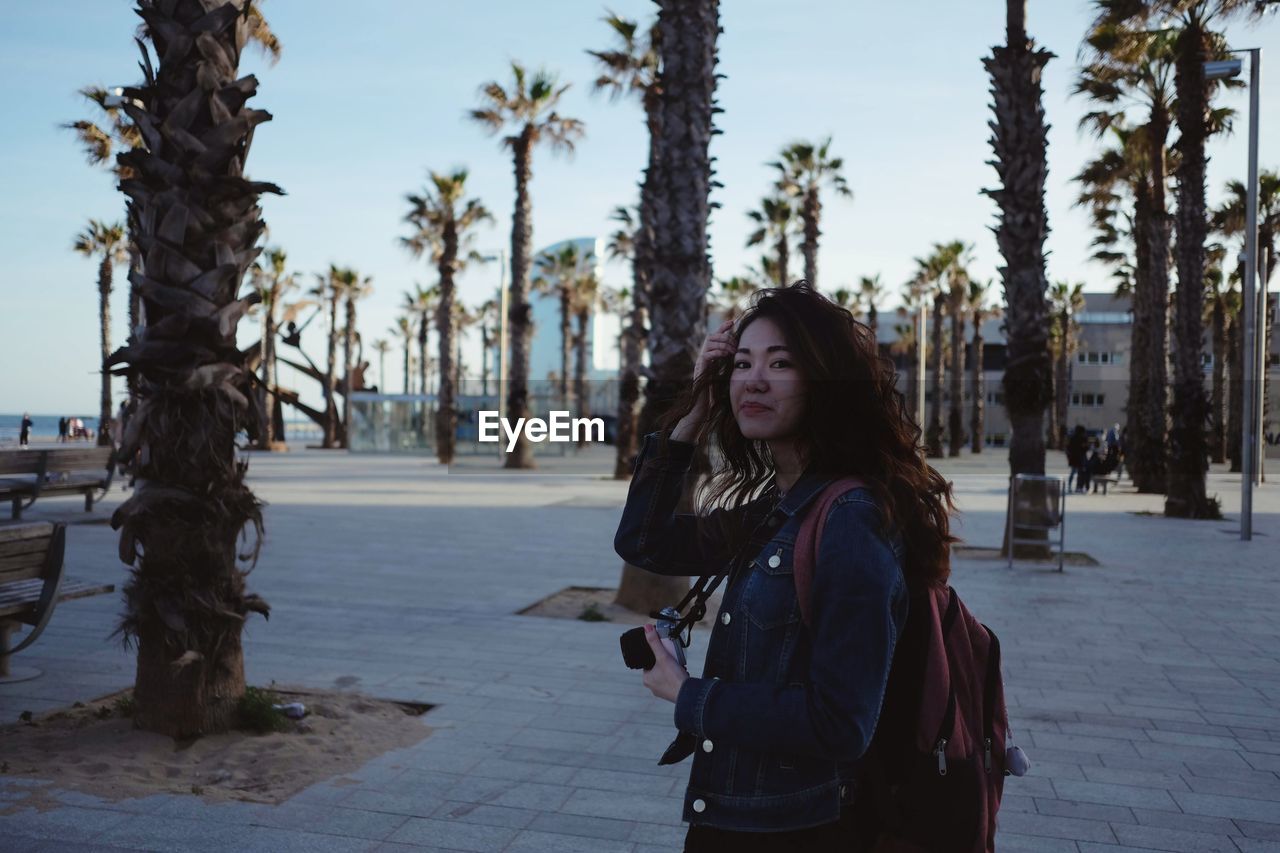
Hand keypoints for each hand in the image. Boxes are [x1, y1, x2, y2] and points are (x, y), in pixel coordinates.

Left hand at [641, 624, 688, 702]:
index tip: (662, 652)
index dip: (654, 656)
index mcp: (646, 679)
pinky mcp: (671, 693)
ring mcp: (662, 691)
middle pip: (657, 668)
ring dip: (671, 669)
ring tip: (677, 665)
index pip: (647, 663)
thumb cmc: (674, 678)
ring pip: (665, 674)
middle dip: (664, 662)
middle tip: (671, 657)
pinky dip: (676, 676)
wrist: (688, 694)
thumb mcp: (663, 656)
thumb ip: (655, 642)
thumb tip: (646, 628)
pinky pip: (671, 681)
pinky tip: (681, 673)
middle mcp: (652, 686)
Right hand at [671, 320, 735, 441]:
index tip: (733, 321)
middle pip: (712, 336)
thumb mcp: (726, 376)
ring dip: (722, 343)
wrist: (703, 408)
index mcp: (710, 357)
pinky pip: (706, 355)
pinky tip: (724, 355)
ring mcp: (700, 362)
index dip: (723, 328)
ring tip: (732, 350)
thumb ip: (730, 365)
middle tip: (735, 342)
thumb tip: (744, 358)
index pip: (716, 337)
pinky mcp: (699, 369)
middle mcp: (704, 357)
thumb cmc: (714, 395)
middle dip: (724, 335)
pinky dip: (716, 352)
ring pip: (709, 342)